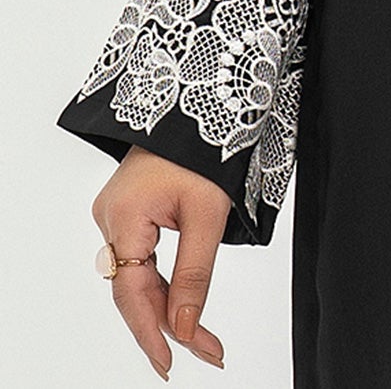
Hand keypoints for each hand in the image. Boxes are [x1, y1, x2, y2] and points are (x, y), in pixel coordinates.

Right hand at [92, 145, 230, 376]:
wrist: (198, 101)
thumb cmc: (205, 148)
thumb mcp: (208, 213)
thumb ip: (195, 273)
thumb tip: (186, 327)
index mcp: (123, 215)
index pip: (133, 292)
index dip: (153, 331)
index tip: (174, 362)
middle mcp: (110, 217)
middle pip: (133, 289)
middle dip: (168, 324)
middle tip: (205, 352)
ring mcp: (115, 214)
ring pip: (136, 277)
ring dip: (165, 307)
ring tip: (199, 338)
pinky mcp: (127, 211)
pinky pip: (139, 258)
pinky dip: (160, 282)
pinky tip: (177, 305)